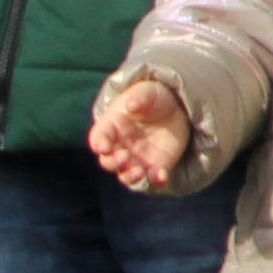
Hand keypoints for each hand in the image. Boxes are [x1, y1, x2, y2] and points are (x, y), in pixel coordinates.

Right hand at [86, 74, 192, 192]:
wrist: (174, 108)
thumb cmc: (152, 97)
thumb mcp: (147, 92)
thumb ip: (139, 97)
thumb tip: (132, 105)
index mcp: (111, 126)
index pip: (98, 138)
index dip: (99, 144)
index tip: (103, 146)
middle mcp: (120, 146)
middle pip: (108, 161)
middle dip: (113, 162)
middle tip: (124, 156)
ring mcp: (136, 159)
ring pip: (126, 175)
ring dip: (130, 177)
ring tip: (139, 171)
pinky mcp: (155, 166)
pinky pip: (152, 179)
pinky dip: (156, 181)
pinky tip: (161, 176)